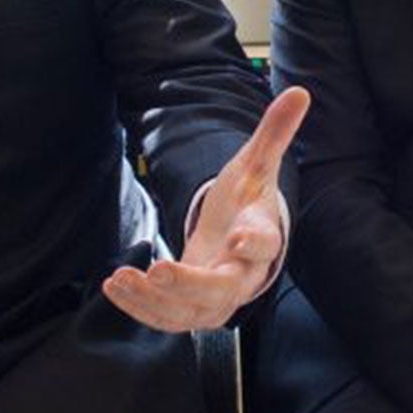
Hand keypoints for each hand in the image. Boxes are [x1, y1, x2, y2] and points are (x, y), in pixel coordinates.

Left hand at [102, 86, 308, 331]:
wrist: (237, 243)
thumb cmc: (245, 204)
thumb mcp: (255, 166)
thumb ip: (273, 134)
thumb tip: (299, 92)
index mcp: (261, 238)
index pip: (264, 244)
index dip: (254, 242)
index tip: (237, 237)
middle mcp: (241, 276)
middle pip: (222, 291)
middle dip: (188, 284)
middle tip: (159, 269)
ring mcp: (215, 300)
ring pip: (188, 313)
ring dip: (153, 301)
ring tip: (121, 279)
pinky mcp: (189, 311)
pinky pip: (165, 319)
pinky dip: (139, 308)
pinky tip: (114, 287)